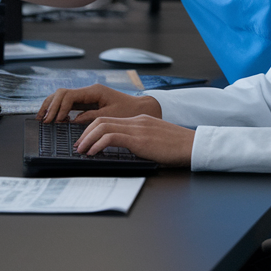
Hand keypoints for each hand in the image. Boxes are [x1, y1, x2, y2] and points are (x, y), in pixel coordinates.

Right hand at [38, 83, 160, 124]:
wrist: (141, 108)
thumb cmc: (129, 111)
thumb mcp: (111, 116)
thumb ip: (91, 117)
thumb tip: (74, 120)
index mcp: (94, 91)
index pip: (69, 95)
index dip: (59, 108)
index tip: (55, 121)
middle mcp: (89, 90)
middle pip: (62, 93)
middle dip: (50, 106)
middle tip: (43, 121)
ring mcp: (87, 95)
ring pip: (63, 97)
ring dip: (52, 106)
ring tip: (43, 118)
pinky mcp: (88, 102)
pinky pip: (70, 103)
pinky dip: (60, 109)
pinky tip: (56, 119)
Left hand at [74, 115, 194, 166]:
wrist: (193, 146)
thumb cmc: (178, 148)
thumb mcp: (156, 141)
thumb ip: (141, 141)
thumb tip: (126, 151)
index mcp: (139, 120)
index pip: (109, 118)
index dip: (93, 128)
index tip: (85, 140)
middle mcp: (136, 121)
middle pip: (101, 120)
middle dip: (85, 132)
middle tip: (78, 145)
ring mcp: (138, 129)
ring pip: (103, 126)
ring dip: (88, 139)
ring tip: (81, 150)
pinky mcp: (140, 139)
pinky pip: (112, 137)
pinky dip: (98, 144)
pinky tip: (93, 152)